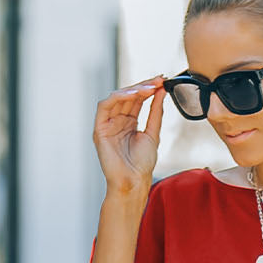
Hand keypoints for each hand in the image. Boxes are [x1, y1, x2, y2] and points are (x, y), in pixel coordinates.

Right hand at [93, 76, 166, 193]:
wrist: (132, 182)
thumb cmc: (142, 164)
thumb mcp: (153, 134)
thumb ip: (155, 112)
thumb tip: (161, 91)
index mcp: (129, 122)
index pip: (137, 100)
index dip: (149, 88)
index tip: (163, 80)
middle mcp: (117, 121)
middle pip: (128, 96)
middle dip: (143, 86)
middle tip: (158, 80)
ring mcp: (107, 124)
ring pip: (117, 97)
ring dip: (133, 90)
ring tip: (149, 87)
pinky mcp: (99, 128)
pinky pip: (105, 106)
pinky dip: (118, 97)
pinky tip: (133, 94)